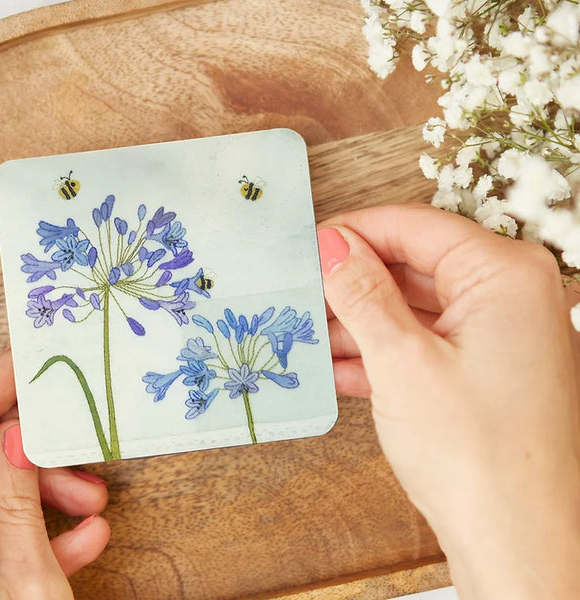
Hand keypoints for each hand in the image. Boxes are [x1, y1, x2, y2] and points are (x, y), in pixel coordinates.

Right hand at [318, 204, 579, 598]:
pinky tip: (340, 370)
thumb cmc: (477, 455)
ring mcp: (504, 338)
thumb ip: (363, 293)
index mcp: (506, 275)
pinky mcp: (490, 373)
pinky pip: (428, 345)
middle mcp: (514, 297)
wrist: (519, 543)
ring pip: (418, 309)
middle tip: (301, 294)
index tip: (309, 244)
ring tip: (310, 336)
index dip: (356, 232)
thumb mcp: (400, 361)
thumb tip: (333, 245)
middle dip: (356, 284)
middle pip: (416, 266)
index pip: (416, 226)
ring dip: (363, 323)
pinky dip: (385, 354)